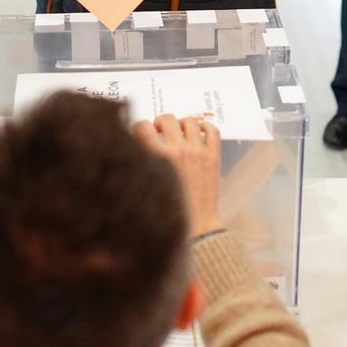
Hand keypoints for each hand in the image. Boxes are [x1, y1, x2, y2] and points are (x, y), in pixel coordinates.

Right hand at [134, 114, 222, 236]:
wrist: (196, 227)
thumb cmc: (169, 214)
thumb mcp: (146, 188)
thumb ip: (140, 166)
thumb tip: (133, 150)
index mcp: (158, 158)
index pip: (143, 127)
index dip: (139, 129)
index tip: (141, 134)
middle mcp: (178, 151)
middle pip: (166, 119)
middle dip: (159, 123)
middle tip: (159, 132)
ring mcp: (198, 152)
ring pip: (189, 120)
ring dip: (181, 123)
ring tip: (178, 132)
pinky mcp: (213, 157)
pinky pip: (212, 130)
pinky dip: (205, 126)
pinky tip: (199, 132)